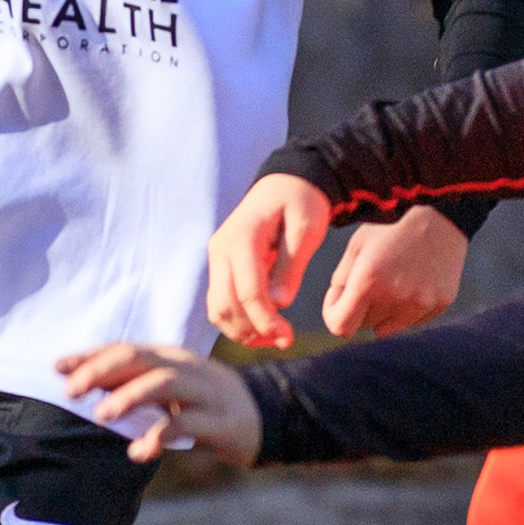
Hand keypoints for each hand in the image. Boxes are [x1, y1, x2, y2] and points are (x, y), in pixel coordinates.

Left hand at [59, 339, 262, 468]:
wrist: (264, 416)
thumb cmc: (203, 405)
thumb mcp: (168, 391)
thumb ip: (133, 386)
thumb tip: (85, 388)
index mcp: (168, 357)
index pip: (123, 349)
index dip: (89, 356)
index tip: (57, 368)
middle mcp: (184, 367)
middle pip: (137, 358)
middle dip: (100, 371)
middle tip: (70, 392)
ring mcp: (203, 391)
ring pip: (162, 382)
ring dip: (129, 396)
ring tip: (102, 415)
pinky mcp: (218, 420)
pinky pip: (186, 425)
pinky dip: (160, 436)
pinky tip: (139, 452)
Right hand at [206, 175, 332, 348]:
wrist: (285, 183)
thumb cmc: (300, 201)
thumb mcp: (306, 228)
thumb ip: (291, 264)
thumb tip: (280, 302)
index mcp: (243, 236)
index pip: (248, 290)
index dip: (266, 320)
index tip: (288, 338)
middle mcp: (221, 248)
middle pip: (225, 304)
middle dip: (253, 330)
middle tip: (284, 341)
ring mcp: (217, 257)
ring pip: (217, 308)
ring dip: (242, 330)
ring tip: (273, 338)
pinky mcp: (220, 265)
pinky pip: (220, 301)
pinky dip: (237, 320)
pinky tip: (262, 326)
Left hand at [324, 203, 467, 337]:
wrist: (439, 212)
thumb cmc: (390, 226)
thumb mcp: (357, 245)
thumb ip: (342, 280)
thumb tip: (338, 308)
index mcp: (369, 281)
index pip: (340, 327)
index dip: (333, 314)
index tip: (338, 297)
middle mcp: (395, 297)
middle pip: (364, 326)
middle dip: (358, 309)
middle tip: (367, 283)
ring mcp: (420, 303)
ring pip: (389, 328)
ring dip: (382, 312)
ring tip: (390, 281)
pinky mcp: (440, 303)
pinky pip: (413, 320)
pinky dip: (406, 308)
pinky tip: (412, 280)